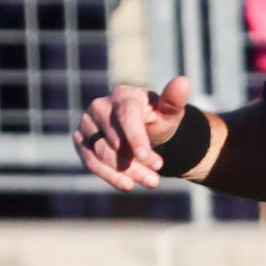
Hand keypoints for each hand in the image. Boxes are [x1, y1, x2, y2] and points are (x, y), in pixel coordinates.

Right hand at [75, 75, 192, 190]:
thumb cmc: (159, 120)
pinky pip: (90, 161)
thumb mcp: (171, 112)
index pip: (126, 116)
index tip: (146, 156)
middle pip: (115, 140)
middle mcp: (100, 107)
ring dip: (127, 171)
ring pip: (102, 153)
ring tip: (152, 182)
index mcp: (123, 96)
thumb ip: (175, 100)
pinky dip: (109, 175)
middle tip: (158, 174)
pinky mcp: (81, 140)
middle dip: (137, 161)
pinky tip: (128, 185)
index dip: (136, 137)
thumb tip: (184, 81)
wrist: (146, 132)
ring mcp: (87, 124)